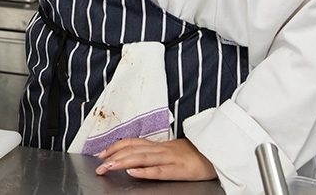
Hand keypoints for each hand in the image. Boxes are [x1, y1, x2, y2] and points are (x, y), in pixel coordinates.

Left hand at [95, 137, 216, 180]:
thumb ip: (154, 152)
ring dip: (123, 162)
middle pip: (133, 150)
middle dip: (113, 156)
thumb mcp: (171, 150)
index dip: (115, 146)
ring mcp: (170, 159)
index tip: (101, 153)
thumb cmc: (194, 154)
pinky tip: (133, 173)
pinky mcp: (179, 170)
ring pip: (142, 158)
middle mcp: (161, 150)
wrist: (217, 153)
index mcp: (158, 145)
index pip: (132, 142)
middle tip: (99, 165)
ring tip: (109, 166)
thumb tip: (135, 156)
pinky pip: (160, 171)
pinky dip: (145, 171)